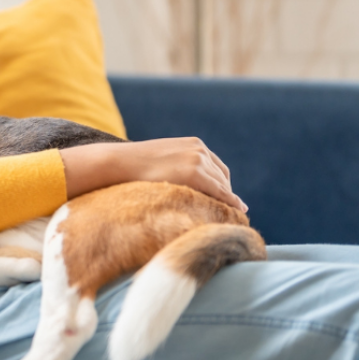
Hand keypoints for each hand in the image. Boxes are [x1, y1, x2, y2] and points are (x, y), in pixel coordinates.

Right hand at [61, 138, 247, 211]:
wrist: (119, 162)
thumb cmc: (133, 165)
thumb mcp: (162, 158)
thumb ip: (176, 164)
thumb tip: (179, 180)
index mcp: (193, 143)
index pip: (217, 166)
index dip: (222, 184)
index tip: (225, 198)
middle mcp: (200, 149)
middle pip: (223, 176)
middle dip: (226, 193)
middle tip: (229, 211)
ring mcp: (198, 160)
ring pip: (222, 186)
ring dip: (227, 200)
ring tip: (232, 216)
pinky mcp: (195, 173)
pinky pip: (221, 192)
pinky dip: (231, 202)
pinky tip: (238, 211)